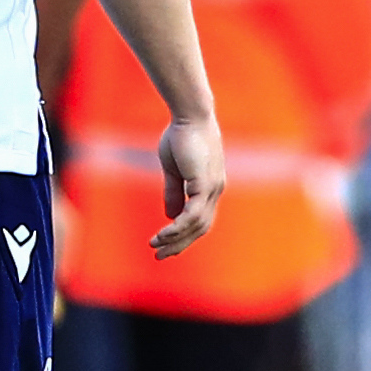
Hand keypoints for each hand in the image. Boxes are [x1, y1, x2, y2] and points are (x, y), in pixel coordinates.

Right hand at [150, 113, 226, 255]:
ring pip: (197, 224)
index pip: (200, 220)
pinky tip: (164, 232)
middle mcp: (215, 190)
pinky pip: (193, 213)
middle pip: (201, 228)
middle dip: (179, 244)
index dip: (184, 236)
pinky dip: (178, 226)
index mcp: (210, 187)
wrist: (190, 114)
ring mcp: (213, 188)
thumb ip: (174, 191)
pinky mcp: (205, 183)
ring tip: (155, 245)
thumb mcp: (174, 169)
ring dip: (176, 238)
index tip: (164, 246)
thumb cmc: (181, 136)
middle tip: (158, 256)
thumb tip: (170, 215)